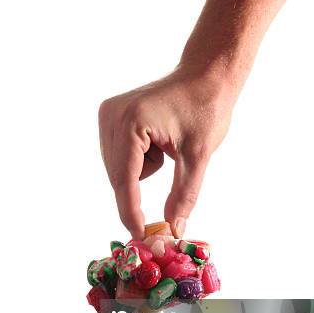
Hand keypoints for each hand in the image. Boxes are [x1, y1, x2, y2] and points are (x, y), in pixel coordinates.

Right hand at [99, 64, 235, 239]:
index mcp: (132, 122)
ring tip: (166, 149)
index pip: (126, 179)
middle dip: (137, 193)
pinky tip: (158, 144)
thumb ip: (184, 195)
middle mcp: (112, 116)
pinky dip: (138, 162)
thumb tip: (173, 230)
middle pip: (118, 177)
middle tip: (164, 203)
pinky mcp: (110, 116)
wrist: (205, 76)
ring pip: (118, 170)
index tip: (138, 236)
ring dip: (140, 173)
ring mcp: (108, 114)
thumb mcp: (198, 156)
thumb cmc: (206, 109)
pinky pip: (120, 158)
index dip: (131, 212)